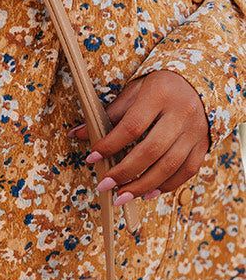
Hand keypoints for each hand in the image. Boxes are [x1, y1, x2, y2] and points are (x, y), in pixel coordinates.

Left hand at [69, 70, 209, 204]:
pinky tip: (148, 193)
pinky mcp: (203, 144)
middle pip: (152, 150)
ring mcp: (195, 130)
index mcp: (160, 94)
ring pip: (170, 165)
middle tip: (104, 186)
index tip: (92, 158)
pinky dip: (166, 186)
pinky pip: (187, 171)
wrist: (198, 82)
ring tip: (121, 197)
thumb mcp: (133, 92)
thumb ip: (108, 115)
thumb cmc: (158, 88)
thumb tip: (76, 134)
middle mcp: (182, 112)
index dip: (110, 144)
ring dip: (143, 186)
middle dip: (125, 172)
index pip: (132, 126)